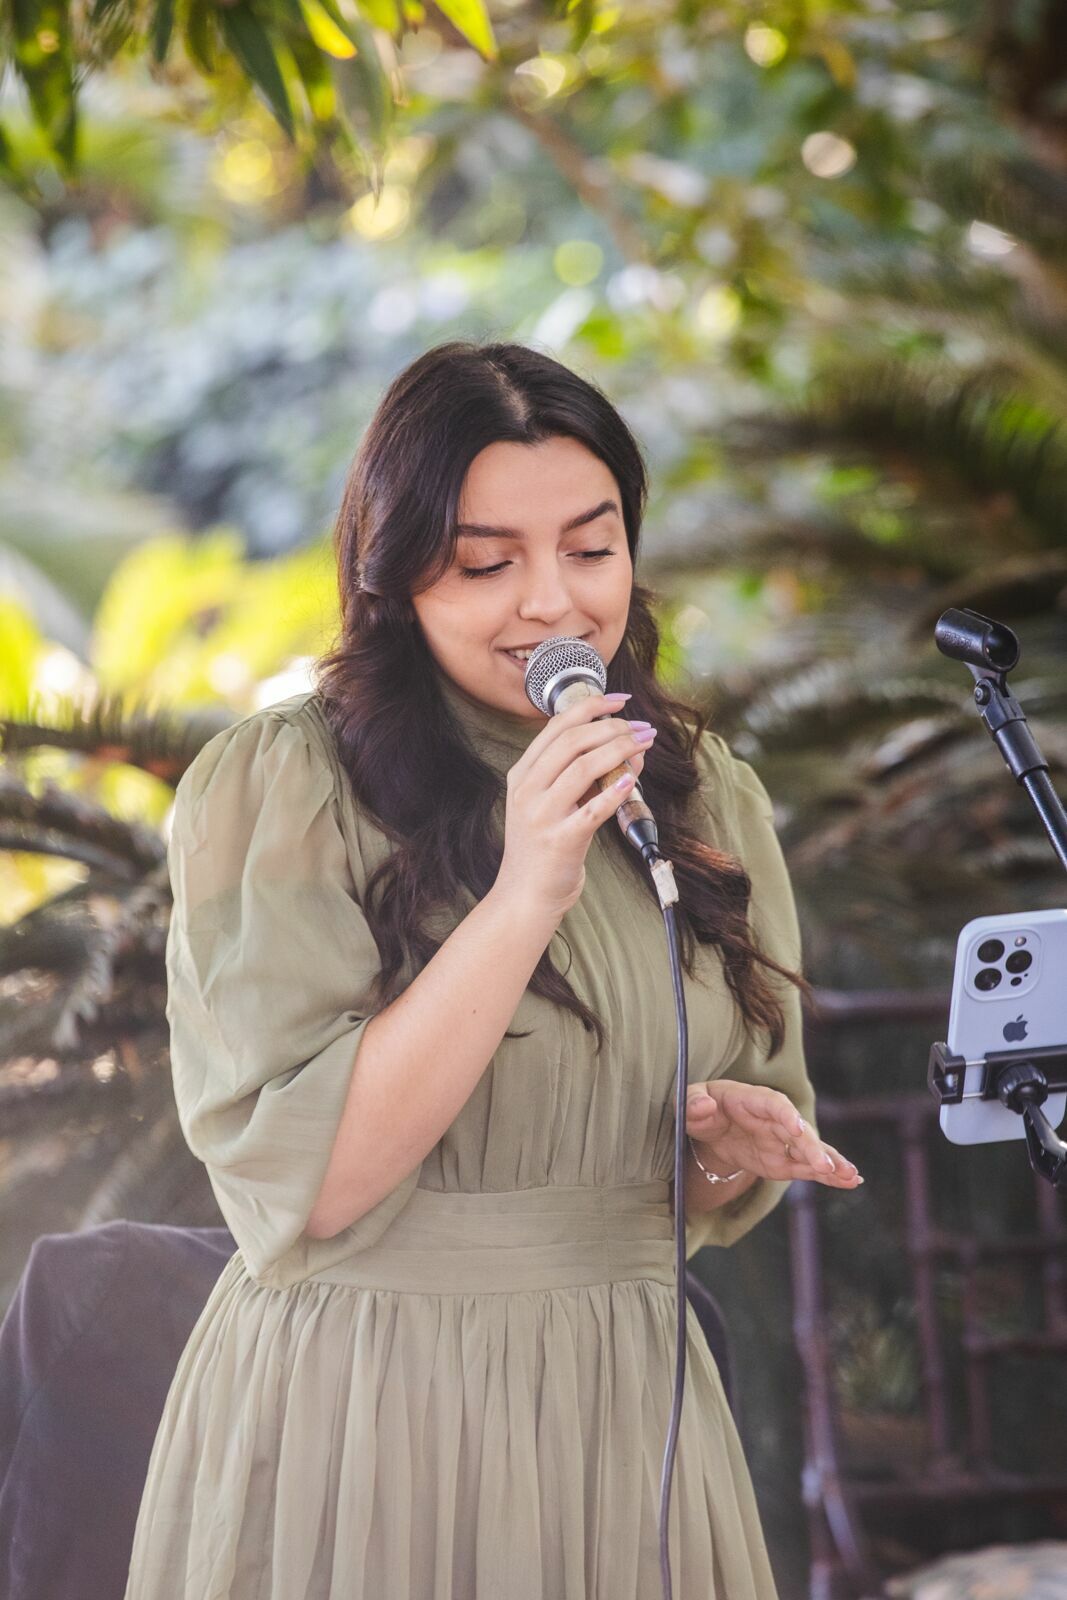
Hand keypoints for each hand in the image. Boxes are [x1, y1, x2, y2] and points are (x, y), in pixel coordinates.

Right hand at [494, 691, 653, 919]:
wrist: (525, 895)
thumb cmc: (542, 848)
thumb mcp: (551, 804)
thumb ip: (585, 777)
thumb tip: (631, 752)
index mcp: (522, 775)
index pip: (556, 727)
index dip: (590, 706)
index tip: (619, 701)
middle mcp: (527, 790)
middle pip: (572, 741)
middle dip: (612, 727)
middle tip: (641, 728)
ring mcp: (541, 815)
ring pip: (583, 767)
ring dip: (620, 750)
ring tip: (644, 746)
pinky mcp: (561, 840)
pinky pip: (592, 810)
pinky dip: (615, 792)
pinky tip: (632, 781)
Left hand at [683, 1079, 862, 1188]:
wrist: (709, 1126)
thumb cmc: (700, 1107)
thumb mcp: (688, 1102)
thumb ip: (693, 1103)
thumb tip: (704, 1106)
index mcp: (752, 1099)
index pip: (773, 1104)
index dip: (786, 1115)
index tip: (796, 1129)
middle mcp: (774, 1119)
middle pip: (797, 1131)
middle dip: (812, 1148)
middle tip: (826, 1165)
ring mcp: (782, 1140)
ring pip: (810, 1150)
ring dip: (830, 1162)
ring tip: (851, 1176)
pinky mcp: (783, 1160)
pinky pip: (807, 1168)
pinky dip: (828, 1175)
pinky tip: (850, 1181)